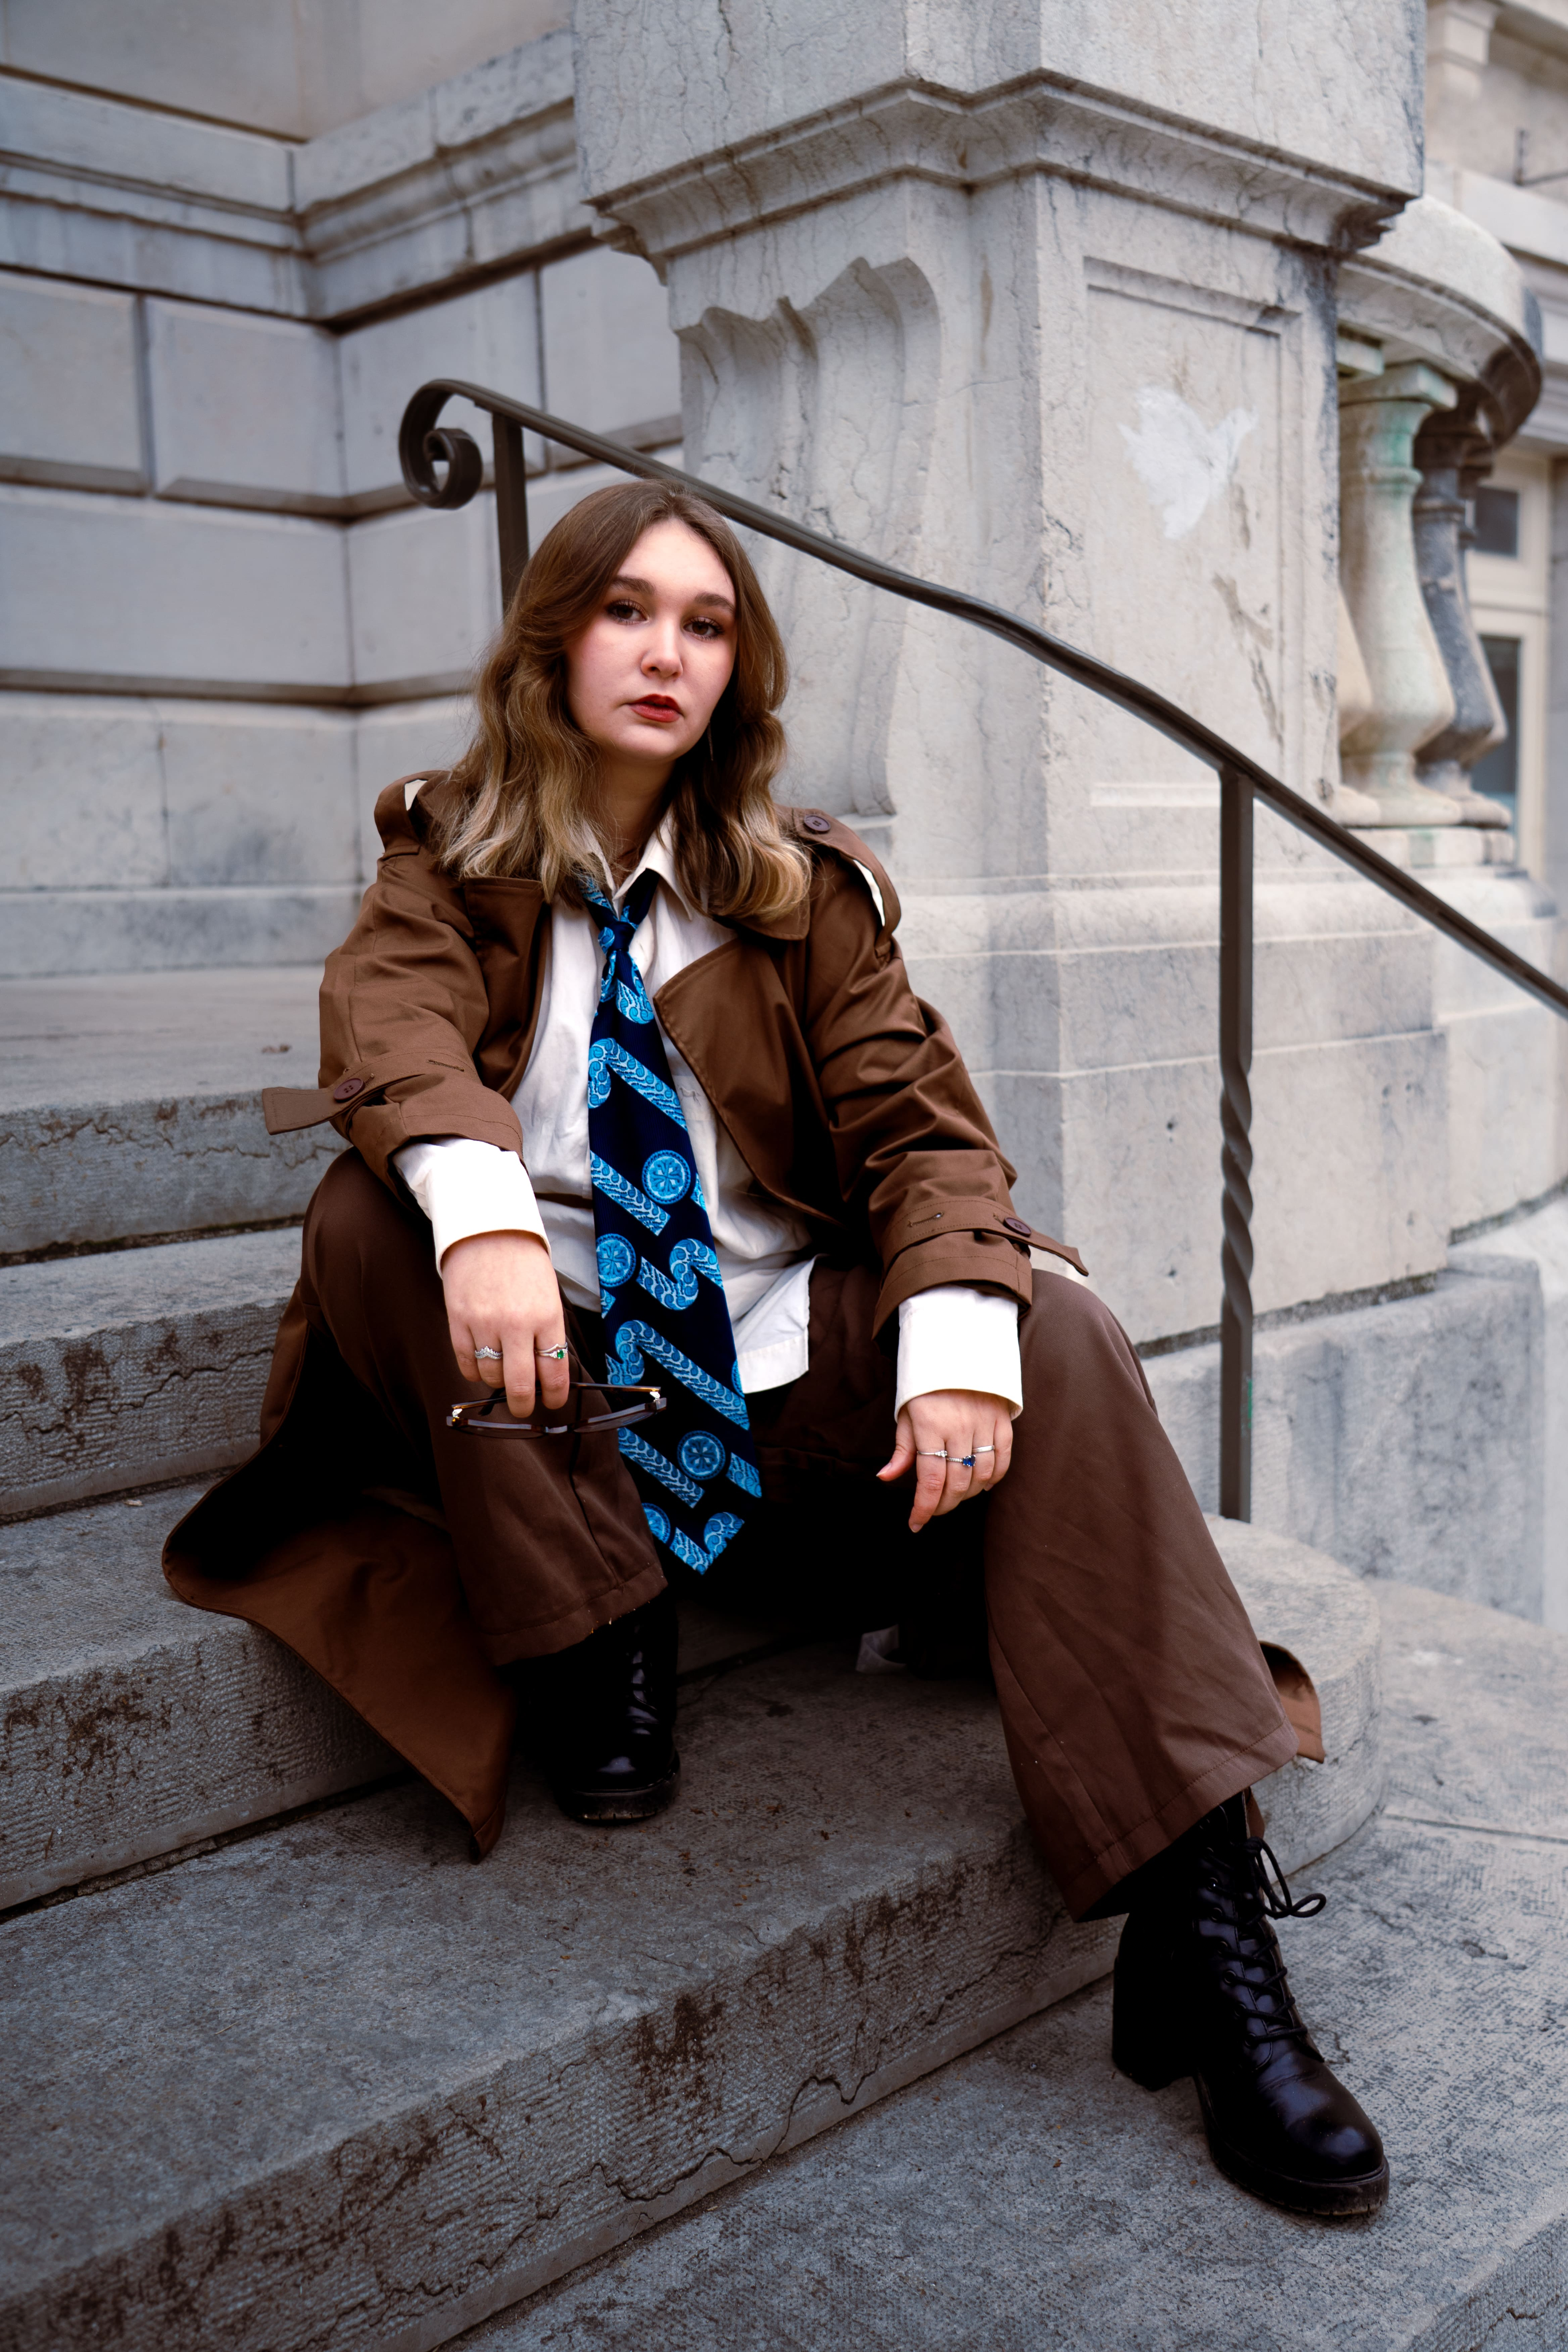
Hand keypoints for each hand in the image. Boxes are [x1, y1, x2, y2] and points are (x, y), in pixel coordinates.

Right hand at [440, 1230, 568, 1418]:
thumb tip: (545, 1374)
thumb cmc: (525, 1264)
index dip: (554, 1395)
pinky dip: (474, 1371)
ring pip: (490, 1376)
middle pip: (519, 1385)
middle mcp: (516, 1324)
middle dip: (523, 1405)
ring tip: (502, 1370)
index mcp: (546, 1316)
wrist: (489, 1230)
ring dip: (497, 1382)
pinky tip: (482, 1364)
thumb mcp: (549, 1296)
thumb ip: (547, 1333)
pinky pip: (466, 1363)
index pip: (554, 1371)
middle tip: (524, 1408)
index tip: (552, 1402)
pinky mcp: (458, 1320)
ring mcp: (484, 1323)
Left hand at [876, 1389, 1013, 1532]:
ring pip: (981, 1476)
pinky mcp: (1002, 1420)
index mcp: (931, 1426)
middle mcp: (960, 1427)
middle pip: (957, 1483)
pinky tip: (981, 1485)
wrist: (957, 1349)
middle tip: (933, 1510)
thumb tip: (886, 1478)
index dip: (924, 1507)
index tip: (916, 1523)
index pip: (931, 1480)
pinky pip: (1003, 1459)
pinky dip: (993, 1478)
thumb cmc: (926, 1386)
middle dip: (943, 1505)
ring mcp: (984, 1424)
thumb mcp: (907, 1413)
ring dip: (966, 1494)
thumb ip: (902, 1450)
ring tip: (953, 1497)